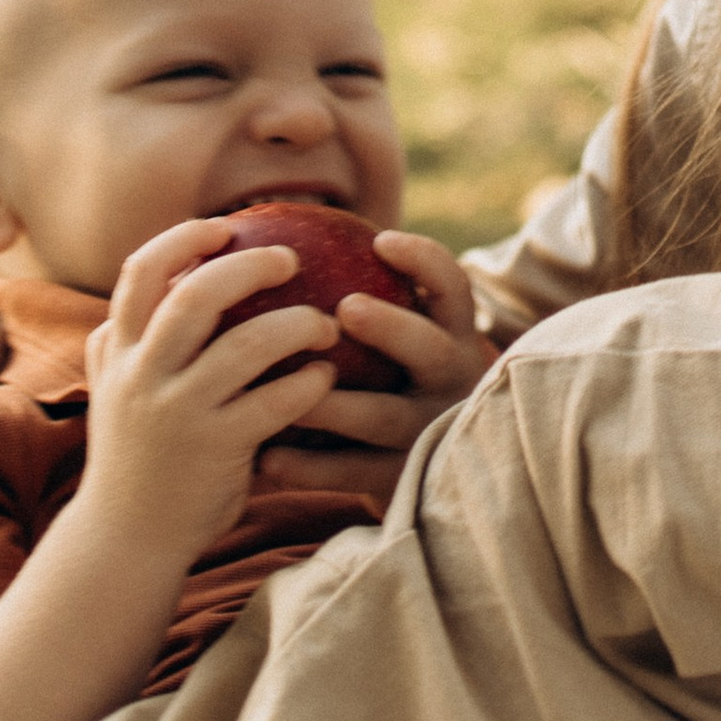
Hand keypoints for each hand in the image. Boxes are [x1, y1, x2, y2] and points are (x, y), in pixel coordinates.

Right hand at [80, 222, 345, 562]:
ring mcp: (177, 413)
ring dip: (296, 324)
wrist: (126, 538)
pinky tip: (327, 376)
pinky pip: (274, 403)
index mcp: (119, 352)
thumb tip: (161, 279)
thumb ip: (130, 340)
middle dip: (248, 267)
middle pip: (195, 296)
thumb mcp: (116, 389)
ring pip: (245, 346)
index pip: (141, 272)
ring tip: (326, 324)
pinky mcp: (214, 450)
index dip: (183, 239)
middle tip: (291, 259)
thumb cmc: (137, 454)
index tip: (224, 228)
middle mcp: (142, 376)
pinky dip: (308, 383)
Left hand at [250, 228, 494, 503]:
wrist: (429, 479)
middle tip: (347, 307)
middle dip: (393, 328)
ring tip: (289, 396)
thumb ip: (369, 303)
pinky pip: (354, 473)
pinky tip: (266, 457)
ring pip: (385, 418)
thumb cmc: (395, 385)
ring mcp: (428, 434)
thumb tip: (282, 239)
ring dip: (335, 405)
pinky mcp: (401, 480)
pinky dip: (310, 466)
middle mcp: (450, 383)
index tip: (382, 240)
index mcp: (453, 339)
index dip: (425, 263)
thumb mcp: (407, 345)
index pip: (453, 290)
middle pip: (431, 350)